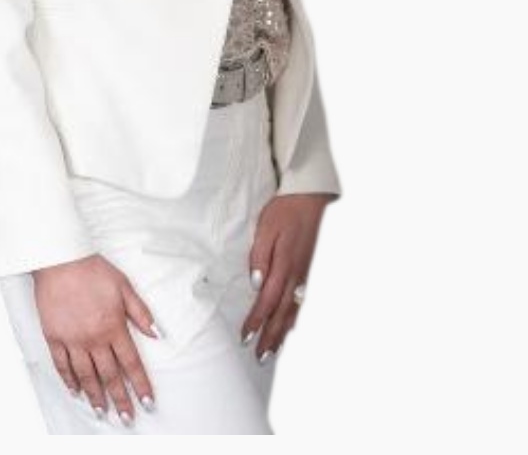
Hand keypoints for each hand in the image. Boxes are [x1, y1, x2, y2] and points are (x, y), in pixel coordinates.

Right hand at [32, 254, 159, 423]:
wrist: (60, 260)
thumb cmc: (92, 270)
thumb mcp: (124, 286)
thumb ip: (140, 312)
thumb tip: (157, 334)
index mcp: (113, 325)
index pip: (131, 363)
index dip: (140, 384)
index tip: (147, 401)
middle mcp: (93, 337)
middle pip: (110, 375)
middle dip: (120, 399)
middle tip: (127, 417)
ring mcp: (72, 339)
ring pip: (86, 375)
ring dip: (96, 396)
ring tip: (103, 411)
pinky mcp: (54, 337)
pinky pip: (62, 365)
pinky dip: (69, 381)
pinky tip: (76, 391)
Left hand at [240, 192, 333, 362]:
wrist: (310, 198)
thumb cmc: (285, 211)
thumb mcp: (266, 228)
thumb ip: (260, 256)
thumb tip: (256, 283)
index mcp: (284, 266)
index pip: (267, 301)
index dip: (256, 321)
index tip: (246, 338)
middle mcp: (297, 275)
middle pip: (282, 313)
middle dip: (270, 336)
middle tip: (260, 357)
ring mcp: (305, 275)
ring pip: (294, 310)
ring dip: (282, 332)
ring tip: (273, 350)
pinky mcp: (308, 271)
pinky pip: (301, 301)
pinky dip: (295, 318)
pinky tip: (290, 325)